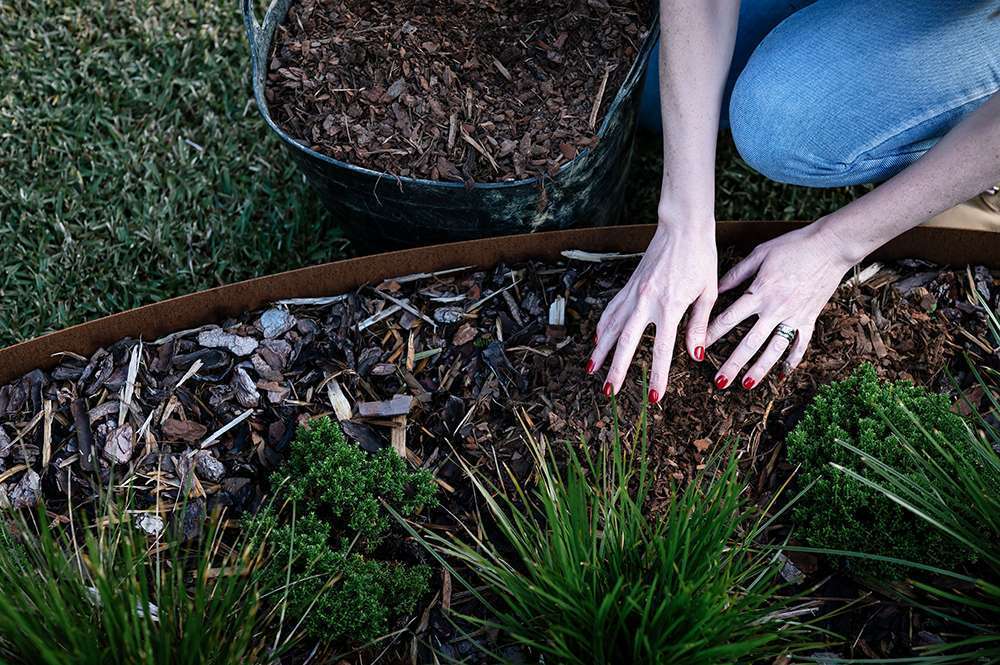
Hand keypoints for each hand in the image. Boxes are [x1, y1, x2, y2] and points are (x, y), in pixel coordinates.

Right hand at [588, 218, 717, 402]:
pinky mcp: (628, 285)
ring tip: (591, 371)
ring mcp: (633, 292)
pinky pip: (610, 310)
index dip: (657, 375)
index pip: (661, 349)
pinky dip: (602, 326)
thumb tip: (695, 354)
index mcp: (670, 305)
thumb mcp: (708, 292)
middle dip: (616, 370)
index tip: (654, 397)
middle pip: (625, 343)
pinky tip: (597, 339)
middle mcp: (646, 301)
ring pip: (610, 327)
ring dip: (600, 351)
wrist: (682, 226)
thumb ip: (699, 325)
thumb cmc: (701, 256)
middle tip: (609, 392)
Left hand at [705, 221, 855, 388]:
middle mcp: (775, 309)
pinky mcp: (809, 319)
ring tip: (746, 385)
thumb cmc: (792, 246)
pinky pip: (800, 345)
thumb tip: (715, 289)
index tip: (698, 347)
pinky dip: (791, 362)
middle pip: (749, 342)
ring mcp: (794, 317)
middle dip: (732, 364)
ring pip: (774, 349)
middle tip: (718, 382)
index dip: (711, 334)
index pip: (729, 318)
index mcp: (759, 292)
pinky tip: (781, 376)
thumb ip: (736, 274)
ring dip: (759, 369)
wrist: (831, 246)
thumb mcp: (759, 254)